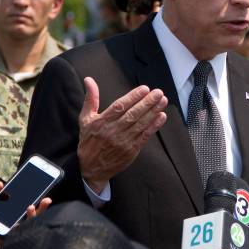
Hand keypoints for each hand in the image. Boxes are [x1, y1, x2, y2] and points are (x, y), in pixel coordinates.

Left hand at [0, 182, 51, 248]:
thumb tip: (1, 183)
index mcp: (10, 207)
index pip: (26, 200)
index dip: (35, 194)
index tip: (42, 186)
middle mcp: (15, 216)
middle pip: (34, 210)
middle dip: (43, 205)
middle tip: (47, 198)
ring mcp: (14, 226)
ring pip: (32, 220)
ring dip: (38, 212)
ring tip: (33, 205)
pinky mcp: (11, 235)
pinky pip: (23, 229)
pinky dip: (28, 221)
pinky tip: (29, 211)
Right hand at [78, 77, 167, 192]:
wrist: (91, 168)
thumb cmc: (89, 141)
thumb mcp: (85, 119)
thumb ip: (90, 99)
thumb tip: (89, 80)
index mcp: (101, 122)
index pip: (119, 106)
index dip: (133, 97)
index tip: (144, 89)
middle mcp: (112, 131)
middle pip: (132, 114)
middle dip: (147, 102)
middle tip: (158, 92)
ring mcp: (123, 141)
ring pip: (140, 124)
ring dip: (153, 112)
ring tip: (163, 101)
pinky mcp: (131, 150)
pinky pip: (144, 136)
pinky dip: (154, 126)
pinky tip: (161, 117)